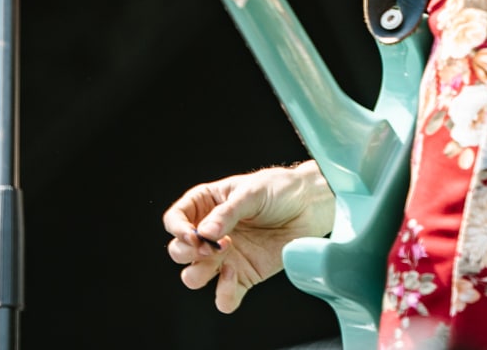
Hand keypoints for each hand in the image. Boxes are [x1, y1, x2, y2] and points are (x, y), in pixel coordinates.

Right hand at [162, 161, 335, 311]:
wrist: (311, 205)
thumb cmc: (280, 189)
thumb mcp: (251, 192)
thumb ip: (228, 213)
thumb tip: (205, 232)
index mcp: (206, 205)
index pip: (175, 220)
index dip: (177, 229)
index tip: (193, 234)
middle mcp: (211, 233)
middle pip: (178, 252)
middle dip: (188, 252)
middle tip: (211, 245)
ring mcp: (225, 257)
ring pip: (193, 277)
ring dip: (200, 273)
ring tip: (227, 255)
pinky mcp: (243, 276)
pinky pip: (224, 297)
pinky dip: (223, 295)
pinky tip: (234, 276)